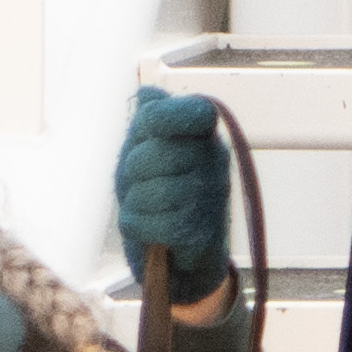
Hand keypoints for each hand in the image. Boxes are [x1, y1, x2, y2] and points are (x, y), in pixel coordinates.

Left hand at [112, 84, 240, 287]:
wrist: (181, 258)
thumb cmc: (162, 197)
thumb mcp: (150, 151)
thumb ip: (151, 122)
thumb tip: (146, 93)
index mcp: (206, 136)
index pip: (193, 111)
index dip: (163, 119)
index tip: (147, 132)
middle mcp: (216, 162)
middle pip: (154, 154)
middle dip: (134, 171)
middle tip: (144, 183)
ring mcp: (211, 198)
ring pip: (147, 191)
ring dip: (135, 203)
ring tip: (149, 208)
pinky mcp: (199, 233)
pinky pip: (146, 222)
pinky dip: (137, 227)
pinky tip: (150, 230)